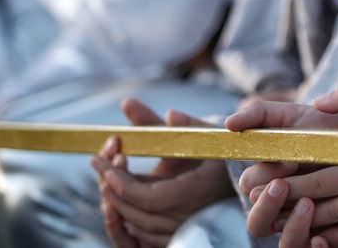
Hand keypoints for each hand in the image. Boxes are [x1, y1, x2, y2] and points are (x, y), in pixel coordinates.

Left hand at [92, 99, 231, 246]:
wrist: (240, 173)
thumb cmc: (218, 149)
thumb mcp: (197, 130)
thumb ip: (161, 121)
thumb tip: (128, 104)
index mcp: (197, 188)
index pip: (151, 197)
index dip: (124, 184)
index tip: (106, 164)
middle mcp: (191, 214)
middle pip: (139, 215)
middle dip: (111, 190)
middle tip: (97, 164)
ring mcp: (184, 226)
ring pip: (139, 228)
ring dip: (116, 205)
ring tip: (104, 179)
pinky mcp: (179, 232)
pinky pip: (147, 237)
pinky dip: (129, 221)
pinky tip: (118, 202)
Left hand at [241, 86, 337, 241]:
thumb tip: (317, 102)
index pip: (315, 161)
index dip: (284, 168)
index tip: (259, 172)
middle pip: (316, 190)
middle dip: (282, 196)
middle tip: (254, 196)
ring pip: (330, 215)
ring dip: (299, 218)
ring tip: (273, 218)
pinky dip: (331, 237)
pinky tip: (313, 237)